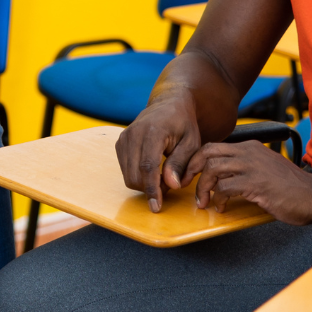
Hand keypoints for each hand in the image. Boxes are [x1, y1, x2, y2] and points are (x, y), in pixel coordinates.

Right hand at [115, 89, 204, 211]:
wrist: (168, 104)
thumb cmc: (183, 124)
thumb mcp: (191, 142)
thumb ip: (181, 163)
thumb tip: (172, 185)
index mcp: (152, 131)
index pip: (147, 166)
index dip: (152, 189)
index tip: (156, 207)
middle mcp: (133, 134)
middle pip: (134, 175)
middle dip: (151, 188)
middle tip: (171, 184)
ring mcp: (123, 138)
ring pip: (128, 175)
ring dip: (145, 184)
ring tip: (164, 176)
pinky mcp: (120, 144)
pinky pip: (126, 170)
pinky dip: (139, 177)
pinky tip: (154, 171)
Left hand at [188, 140, 311, 223]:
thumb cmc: (291, 188)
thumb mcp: (266, 169)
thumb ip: (246, 168)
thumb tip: (222, 179)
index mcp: (251, 147)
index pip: (214, 147)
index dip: (197, 161)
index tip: (190, 176)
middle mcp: (249, 152)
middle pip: (207, 152)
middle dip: (192, 170)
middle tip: (187, 186)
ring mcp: (252, 166)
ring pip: (212, 169)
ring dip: (203, 187)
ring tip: (204, 201)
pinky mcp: (255, 183)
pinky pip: (224, 187)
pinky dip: (218, 199)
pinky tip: (221, 207)